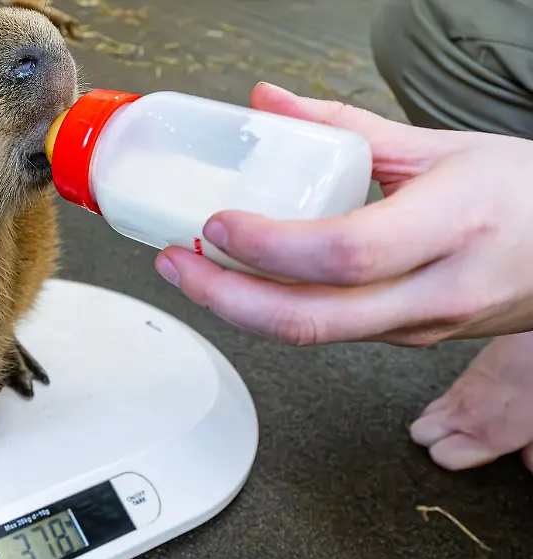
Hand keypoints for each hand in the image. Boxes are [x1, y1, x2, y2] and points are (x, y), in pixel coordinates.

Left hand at [153, 82, 532, 346]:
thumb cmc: (522, 195)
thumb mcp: (441, 145)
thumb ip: (345, 125)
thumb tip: (268, 102)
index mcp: (456, 224)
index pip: (345, 253)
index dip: (270, 246)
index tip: (218, 222)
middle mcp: (438, 289)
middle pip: (313, 317)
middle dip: (225, 297)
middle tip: (175, 259)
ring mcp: (421, 326)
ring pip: (313, 335)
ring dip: (237, 308)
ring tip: (191, 269)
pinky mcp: (405, 342)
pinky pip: (327, 333)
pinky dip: (271, 311)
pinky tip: (239, 283)